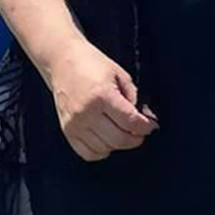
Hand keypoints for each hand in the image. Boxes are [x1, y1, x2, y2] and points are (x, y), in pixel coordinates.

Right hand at [42, 42, 157, 160]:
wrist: (62, 62)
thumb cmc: (93, 65)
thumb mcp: (121, 75)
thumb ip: (134, 97)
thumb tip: (147, 118)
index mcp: (102, 96)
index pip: (130, 122)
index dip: (146, 127)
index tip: (152, 126)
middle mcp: (86, 112)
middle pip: (119, 139)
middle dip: (136, 138)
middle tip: (142, 132)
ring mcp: (74, 124)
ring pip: (104, 148)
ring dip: (119, 145)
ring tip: (125, 134)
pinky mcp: (66, 130)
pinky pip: (87, 152)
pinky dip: (101, 151)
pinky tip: (108, 140)